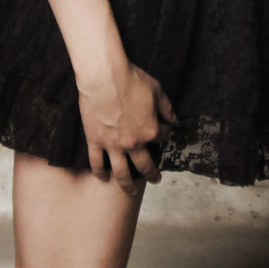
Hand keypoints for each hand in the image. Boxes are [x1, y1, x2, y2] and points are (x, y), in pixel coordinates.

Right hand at [78, 60, 177, 195]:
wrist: (104, 77)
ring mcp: (113, 145)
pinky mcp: (95, 141)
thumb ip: (166, 107)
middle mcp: (133, 143)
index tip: (165, 130)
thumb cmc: (131, 80)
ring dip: (128, 185)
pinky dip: (100, 173)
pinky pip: (97, 162)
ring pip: (121, 173)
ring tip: (132, 192)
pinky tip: (103, 179)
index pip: (162, 137)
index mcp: (149, 130)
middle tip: (155, 180)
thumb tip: (173, 119)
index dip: (165, 132)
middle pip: (144, 165)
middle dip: (152, 174)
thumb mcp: (156, 90)